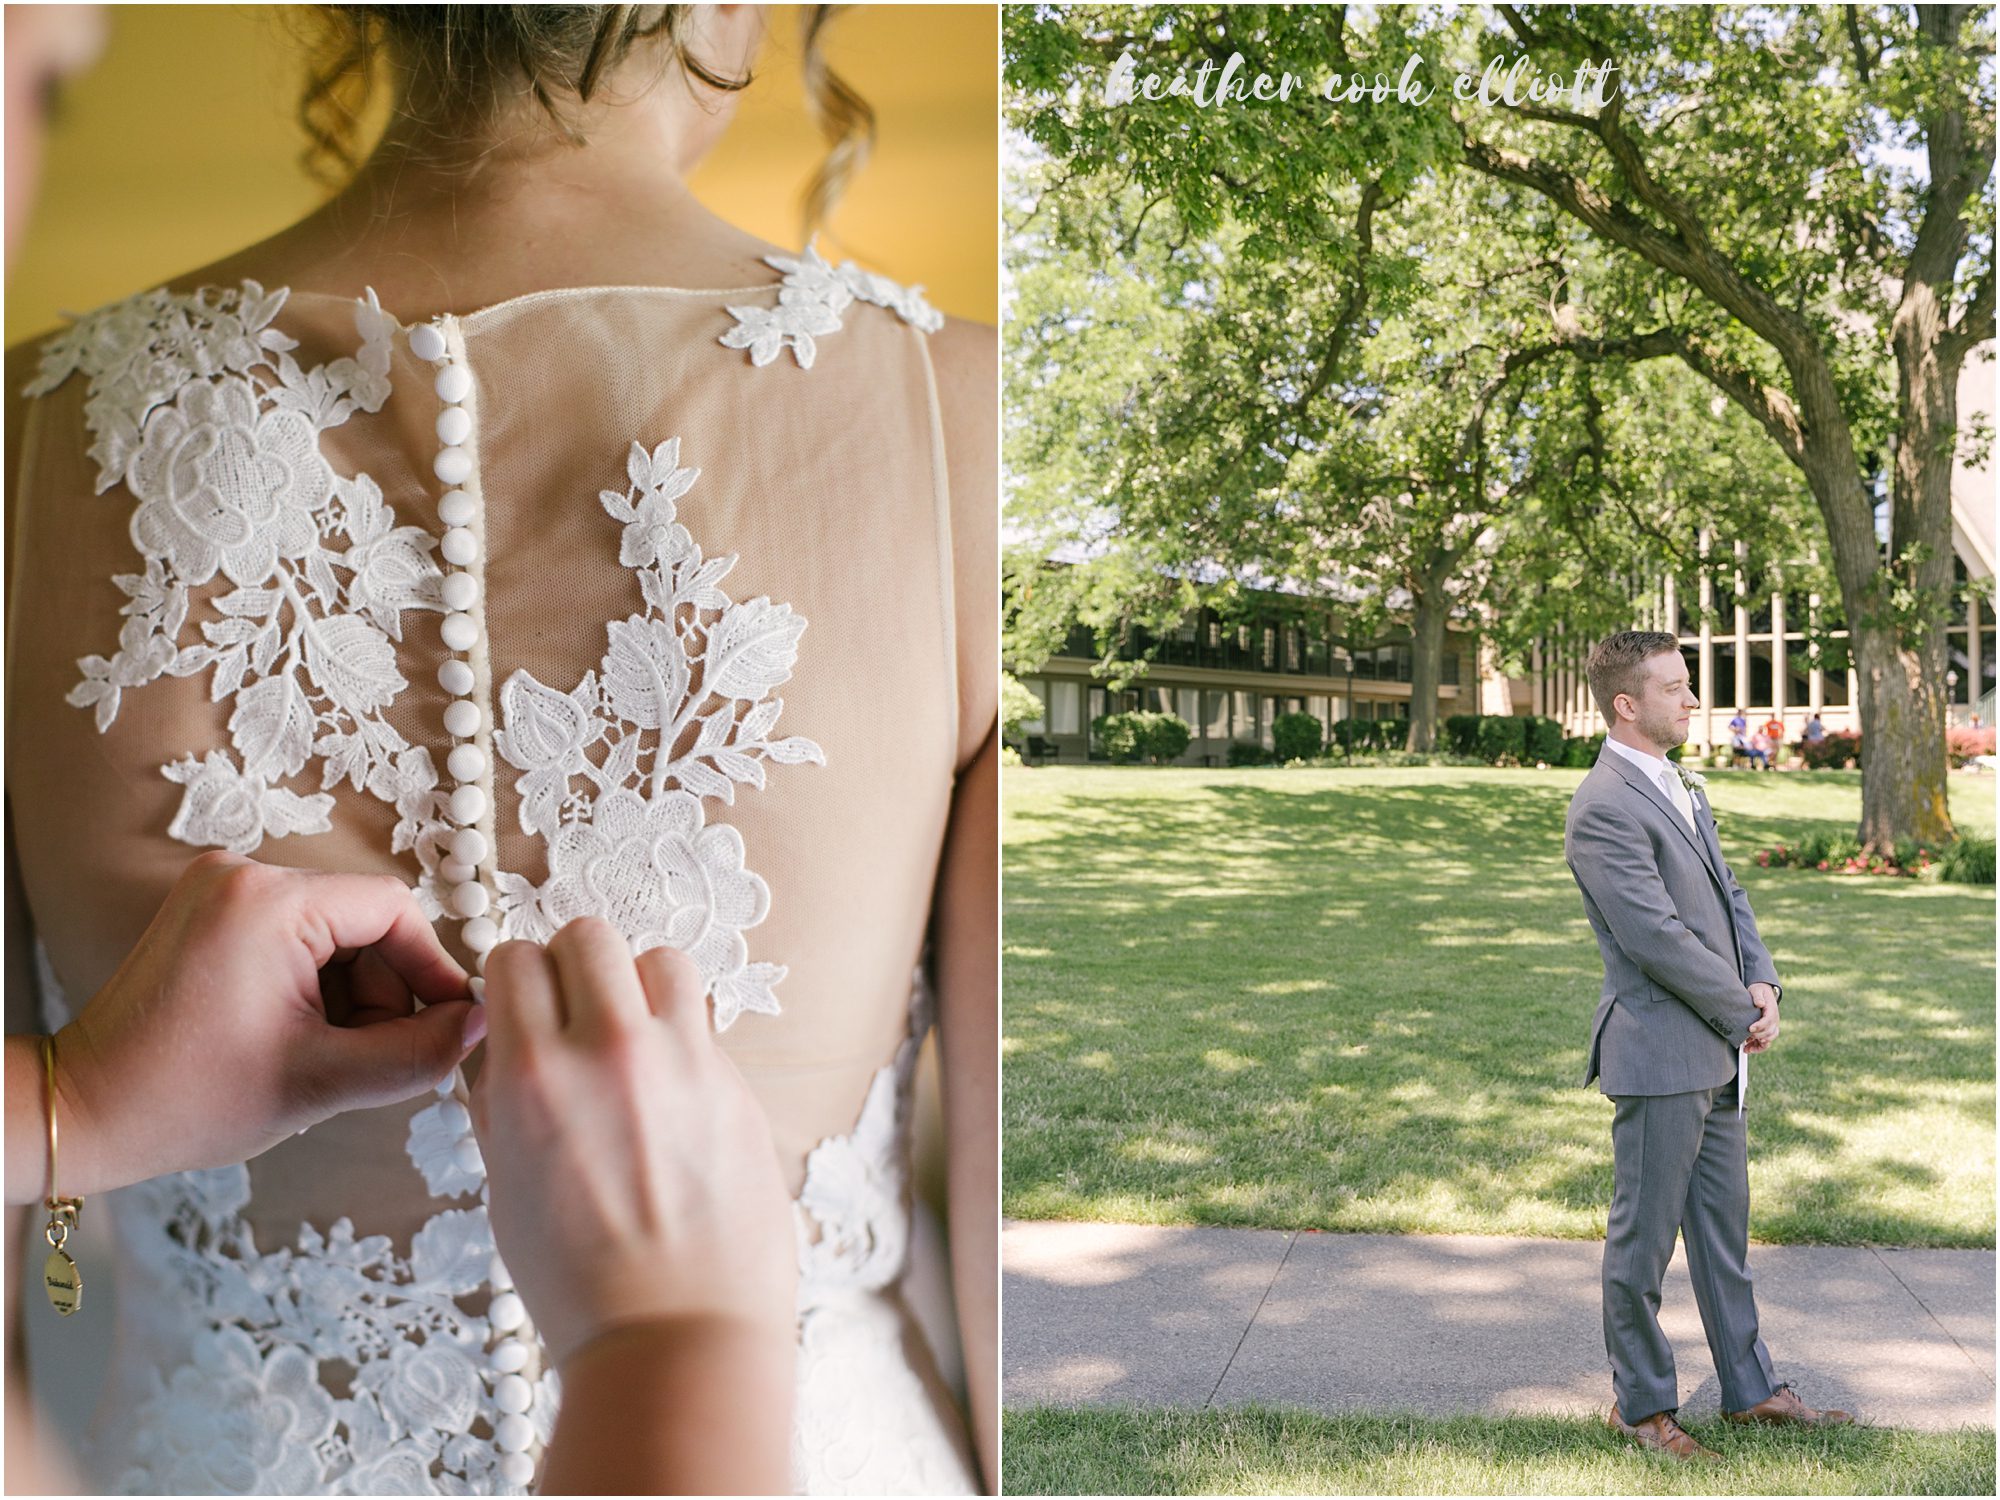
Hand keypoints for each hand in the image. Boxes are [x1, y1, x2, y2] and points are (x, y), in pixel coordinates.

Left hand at [33, 851, 479, 1198]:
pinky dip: (314, 984)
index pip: (395, 912)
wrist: (85, 1111)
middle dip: (381, 991)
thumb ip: (417, 1052)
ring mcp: (221, 887)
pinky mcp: (211, 908)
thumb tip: (480, 1024)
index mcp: (269, 902)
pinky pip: (299, 934)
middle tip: (369, 1058)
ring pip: (336, 931)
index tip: (445, 1028)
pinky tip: (294, 1033)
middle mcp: (244, 874)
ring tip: (322, 1054)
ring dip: (349, 993)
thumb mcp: (321, 1083)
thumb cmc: (185, 1100)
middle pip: (366, 921)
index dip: (430, 972)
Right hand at [470, 918, 794, 1369]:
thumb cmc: (582, 1285)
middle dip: (574, 964)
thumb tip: (503, 1053)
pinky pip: (706, 1022)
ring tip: (635, 1039)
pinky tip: (674, 1091)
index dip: (515, 980)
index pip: (515, 960)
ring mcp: (684, 1064)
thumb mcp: (506, 1190)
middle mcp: (611, 1053)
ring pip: (662, 960)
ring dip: (641, 987)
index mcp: (534, 1079)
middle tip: (576, 1010)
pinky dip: (684, 1039)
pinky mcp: (737, 1086)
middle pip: (590, 935)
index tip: (523, 1004)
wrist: (676, 1337)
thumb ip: (502, 1104)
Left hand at [1745, 982, 1779, 1051]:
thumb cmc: (1758, 991)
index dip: (1760, 1026)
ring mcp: (1772, 1026)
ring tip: (1747, 1047)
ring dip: (1759, 1045)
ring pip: (1769, 1039)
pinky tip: (1748, 1049)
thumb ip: (1758, 997)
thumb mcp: (1757, 990)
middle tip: (1746, 1037)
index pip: (1768, 1020)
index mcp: (1772, 1010)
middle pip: (1769, 1032)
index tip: (1750, 1028)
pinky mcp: (1767, 1030)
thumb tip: (1760, 1003)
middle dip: (1758, 1036)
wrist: (1763, 992)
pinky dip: (1759, 1047)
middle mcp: (1774, 1020)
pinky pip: (1766, 1042)